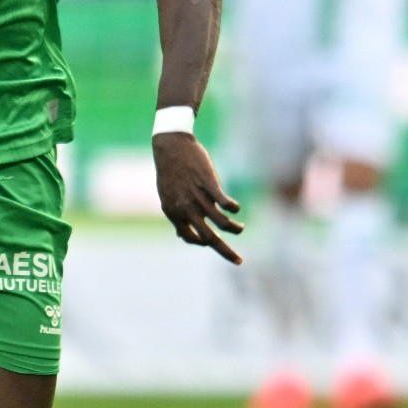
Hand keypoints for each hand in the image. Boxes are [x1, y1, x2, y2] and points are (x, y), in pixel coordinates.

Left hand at [153, 133, 243, 263]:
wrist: (171, 146)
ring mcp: (198, 197)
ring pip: (222, 223)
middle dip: (225, 252)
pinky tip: (236, 209)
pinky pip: (226, 203)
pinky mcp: (209, 184)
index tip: (212, 242)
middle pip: (209, 238)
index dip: (202, 242)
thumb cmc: (170, 172)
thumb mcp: (167, 196)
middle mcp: (186, 208)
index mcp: (173, 212)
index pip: (190, 238)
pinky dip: (233, 209)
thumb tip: (180, 236)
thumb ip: (176, 216)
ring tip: (240, 228)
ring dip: (234, 229)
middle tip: (238, 261)